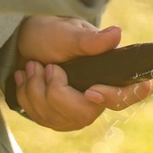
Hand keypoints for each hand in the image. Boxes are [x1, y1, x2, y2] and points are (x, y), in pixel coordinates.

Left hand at [11, 15, 151, 129]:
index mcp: (109, 74)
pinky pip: (39, 117)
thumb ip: (91, 40)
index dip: (114, 98)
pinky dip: (25, 94)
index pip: (127, 95)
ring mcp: (76, 111)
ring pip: (55, 117)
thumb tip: (116, 34)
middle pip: (83, 114)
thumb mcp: (69, 33)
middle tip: (47, 66)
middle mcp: (97, 98)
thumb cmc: (53, 33)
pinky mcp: (56, 118)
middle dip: (55, 90)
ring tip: (33, 65)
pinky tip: (26, 77)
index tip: (91, 91)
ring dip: (35, 88)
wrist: (27, 41)